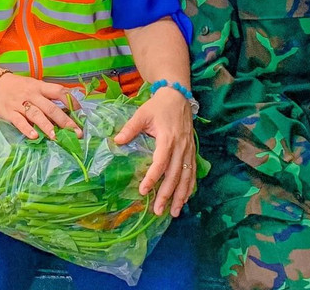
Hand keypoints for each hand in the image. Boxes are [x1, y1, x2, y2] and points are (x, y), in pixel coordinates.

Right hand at [0, 74, 81, 140]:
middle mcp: (32, 94)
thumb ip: (48, 95)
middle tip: (76, 132)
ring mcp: (20, 103)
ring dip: (47, 126)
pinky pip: (19, 122)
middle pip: (50, 107)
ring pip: (36, 115)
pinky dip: (27, 129)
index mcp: (39, 87)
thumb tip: (67, 107)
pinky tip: (34, 136)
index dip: (71, 101)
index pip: (58, 91)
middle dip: (64, 121)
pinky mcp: (9, 112)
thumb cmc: (18, 86)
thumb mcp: (34, 85)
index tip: (80, 112)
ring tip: (56, 137)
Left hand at [113, 86, 196, 216]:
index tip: (143, 191)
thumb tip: (116, 142)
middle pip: (175, 175)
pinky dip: (189, 188)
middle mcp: (180, 147)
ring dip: (181, 196)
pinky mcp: (192, 151)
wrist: (178, 96)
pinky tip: (185, 200)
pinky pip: (193, 173)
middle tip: (158, 210)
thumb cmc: (158, 106)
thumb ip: (130, 128)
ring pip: (186, 177)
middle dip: (167, 194)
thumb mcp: (142, 114)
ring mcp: (188, 150)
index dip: (153, 177)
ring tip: (174, 212)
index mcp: (167, 138)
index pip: (161, 162)